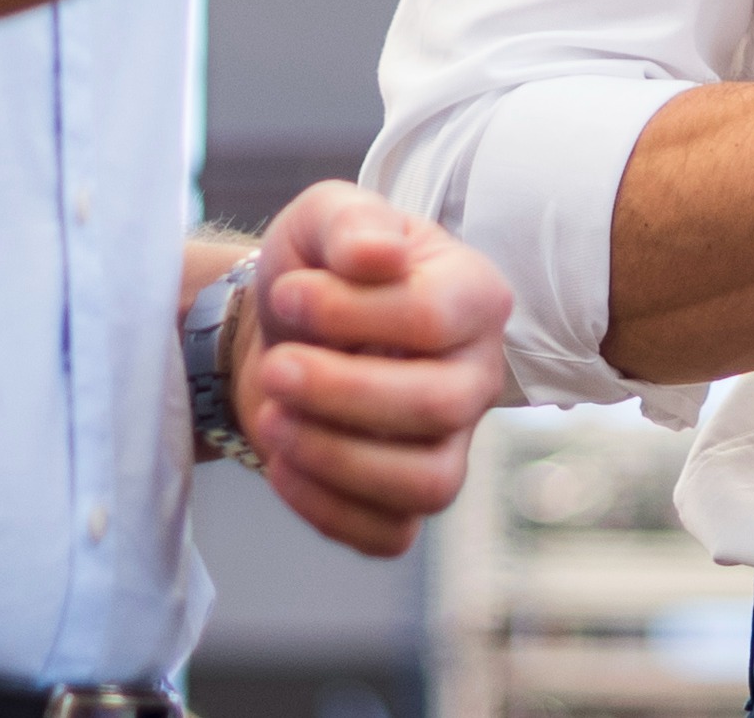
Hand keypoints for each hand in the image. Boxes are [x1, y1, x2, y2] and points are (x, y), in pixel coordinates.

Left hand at [235, 182, 516, 555]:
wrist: (281, 332)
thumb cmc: (316, 272)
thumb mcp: (324, 219)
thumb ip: (352, 222)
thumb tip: (380, 253)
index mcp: (473, 296)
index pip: (434, 318)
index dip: (351, 312)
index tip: (288, 293)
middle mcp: (479, 375)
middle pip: (437, 407)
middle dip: (341, 393)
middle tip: (277, 368)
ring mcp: (453, 444)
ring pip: (428, 484)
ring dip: (336, 458)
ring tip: (274, 419)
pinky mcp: (409, 500)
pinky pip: (391, 534)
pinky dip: (328, 508)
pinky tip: (282, 464)